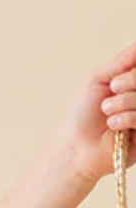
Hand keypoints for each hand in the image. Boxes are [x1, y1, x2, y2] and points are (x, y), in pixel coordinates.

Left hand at [58, 37, 135, 185]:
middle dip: (129, 83)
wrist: (76, 146)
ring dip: (124, 103)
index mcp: (132, 83)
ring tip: (107, 112)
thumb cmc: (82, 113)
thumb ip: (122, 61)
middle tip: (112, 90)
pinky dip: (127, 118)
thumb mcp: (98, 79)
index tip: (115, 82)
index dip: (132, 74)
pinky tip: (113, 125)